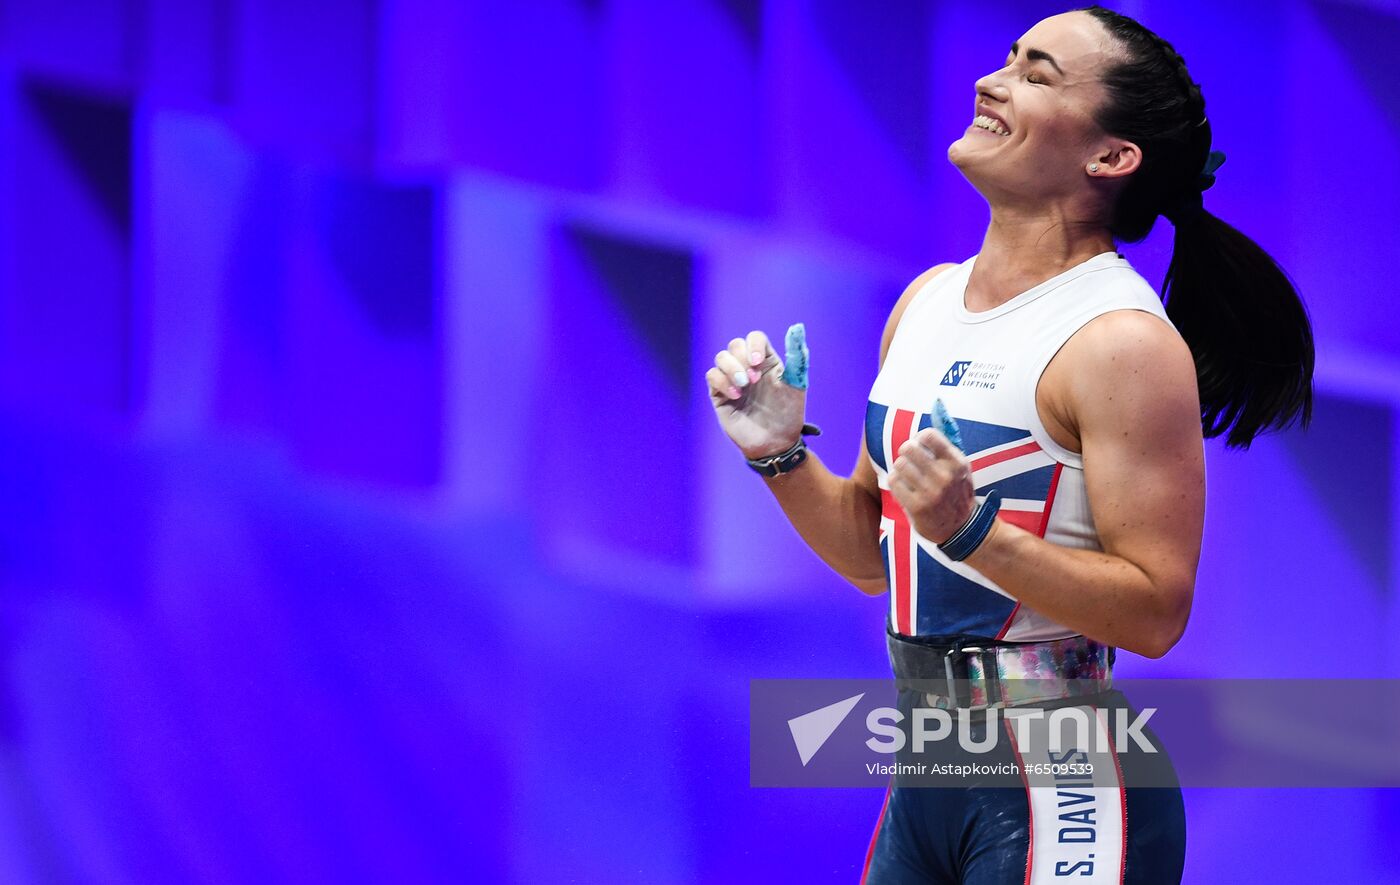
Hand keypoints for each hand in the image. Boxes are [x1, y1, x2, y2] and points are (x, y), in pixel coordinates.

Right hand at [705, 327, 805, 458]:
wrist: (775, 442)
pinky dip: (722, 382)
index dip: (753, 345)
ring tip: (744, 387)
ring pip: (721, 357)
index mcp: (766, 361)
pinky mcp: (719, 394)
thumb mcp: (796, 384)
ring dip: (731, 368)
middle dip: (741, 359)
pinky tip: (735, 396)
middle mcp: (747, 367)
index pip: (755, 338)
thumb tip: (797, 328)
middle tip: (753, 380)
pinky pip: (712, 376)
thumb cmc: (788, 414)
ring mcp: (732, 380)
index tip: (758, 362)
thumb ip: (797, 357)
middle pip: (735, 345)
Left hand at [889, 427, 976, 543]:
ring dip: (900, 469)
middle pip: (908, 448)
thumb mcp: (959, 468)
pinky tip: (904, 488)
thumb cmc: (956, 492)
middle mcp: (945, 477)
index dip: (918, 438)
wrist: (962, 529)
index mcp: (957, 463)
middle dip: (905, 452)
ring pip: (899, 464)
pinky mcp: (917, 507)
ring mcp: (931, 493)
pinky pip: (894, 482)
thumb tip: (936, 408)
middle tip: (909, 460)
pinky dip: (895, 483)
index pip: (928, 435)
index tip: (920, 446)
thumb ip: (945, 444)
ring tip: (907, 475)